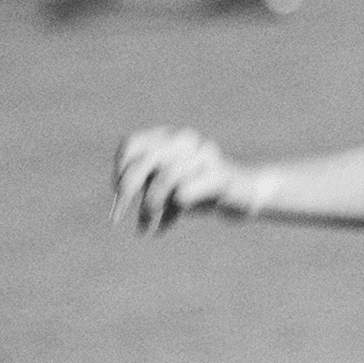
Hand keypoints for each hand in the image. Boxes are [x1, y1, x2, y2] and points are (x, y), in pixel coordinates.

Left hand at [113, 126, 237, 232]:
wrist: (246, 194)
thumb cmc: (200, 190)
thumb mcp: (167, 185)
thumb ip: (146, 184)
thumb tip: (120, 201)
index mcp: (171, 137)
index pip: (132, 144)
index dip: (119, 170)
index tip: (118, 194)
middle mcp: (187, 140)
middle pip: (145, 161)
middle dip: (128, 191)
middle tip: (118, 216)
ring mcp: (205, 156)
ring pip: (166, 177)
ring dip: (151, 205)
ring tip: (147, 225)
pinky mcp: (220, 177)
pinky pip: (184, 192)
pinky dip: (171, 210)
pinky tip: (166, 225)